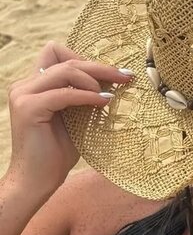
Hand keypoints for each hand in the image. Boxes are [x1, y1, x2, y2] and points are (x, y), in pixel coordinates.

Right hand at [4, 42, 133, 202]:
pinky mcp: (29, 108)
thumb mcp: (75, 117)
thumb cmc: (56, 153)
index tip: (114, 71)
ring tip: (110, 95)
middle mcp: (25, 85)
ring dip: (94, 79)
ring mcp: (24, 95)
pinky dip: (87, 96)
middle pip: (66, 59)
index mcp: (34, 85)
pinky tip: (104, 102)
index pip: (57, 53)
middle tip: (126, 76)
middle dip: (99, 66)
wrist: (36, 182)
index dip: (85, 59)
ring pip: (66, 70)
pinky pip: (65, 93)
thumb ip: (85, 96)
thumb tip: (113, 79)